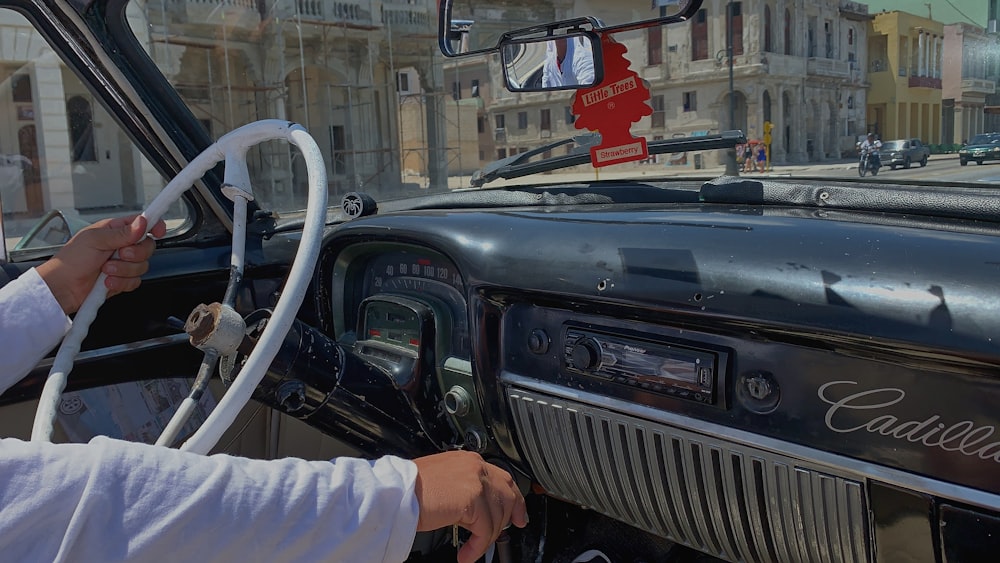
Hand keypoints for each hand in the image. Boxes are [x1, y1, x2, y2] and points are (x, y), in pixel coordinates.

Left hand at [36, 214, 166, 313]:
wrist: (63, 287)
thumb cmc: (71, 260)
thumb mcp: (95, 240)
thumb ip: (122, 233)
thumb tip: (142, 222)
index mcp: (115, 230)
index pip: (142, 223)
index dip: (154, 226)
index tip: (158, 231)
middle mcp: (121, 246)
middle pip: (148, 246)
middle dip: (135, 254)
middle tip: (120, 254)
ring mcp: (123, 264)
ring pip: (142, 266)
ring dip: (124, 270)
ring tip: (106, 270)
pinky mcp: (122, 280)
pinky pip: (136, 281)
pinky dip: (121, 283)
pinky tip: (107, 282)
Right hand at [413, 451, 527, 562]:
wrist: (394, 493)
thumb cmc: (408, 490)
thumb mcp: (442, 481)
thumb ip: (462, 489)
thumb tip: (475, 509)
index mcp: (467, 461)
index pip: (501, 477)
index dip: (513, 498)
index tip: (518, 514)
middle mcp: (474, 466)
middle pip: (507, 493)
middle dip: (512, 515)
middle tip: (509, 531)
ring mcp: (475, 481)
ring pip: (497, 516)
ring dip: (486, 539)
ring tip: (471, 550)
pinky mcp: (472, 499)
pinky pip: (484, 530)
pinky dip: (478, 548)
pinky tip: (467, 555)